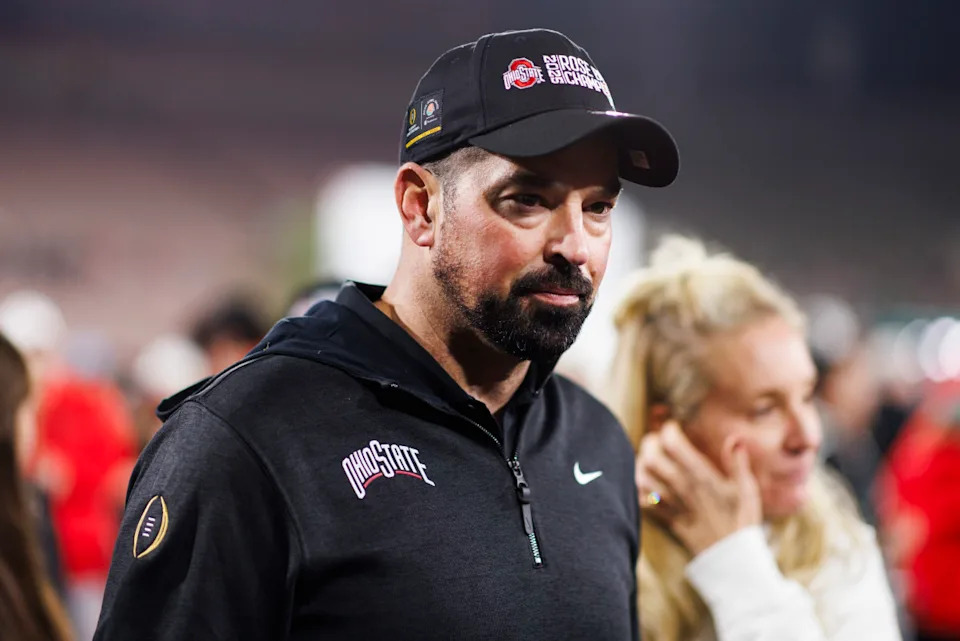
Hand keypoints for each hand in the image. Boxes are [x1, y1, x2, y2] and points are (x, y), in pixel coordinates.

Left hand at [635, 421, 761, 555]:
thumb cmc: (742, 521)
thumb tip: (735, 438)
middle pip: (653, 459)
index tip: (673, 427)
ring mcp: (673, 505)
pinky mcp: (668, 519)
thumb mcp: (747, 490)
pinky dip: (640, 492)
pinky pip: (645, 503)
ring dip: (640, 465)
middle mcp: (684, 488)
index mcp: (702, 477)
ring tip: (646, 458)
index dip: (668, 431)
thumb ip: (738, 463)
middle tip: (655, 439)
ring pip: (644, 479)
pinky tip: (643, 484)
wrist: (734, 560)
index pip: (674, 445)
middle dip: (650, 443)